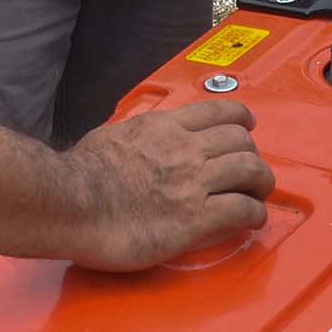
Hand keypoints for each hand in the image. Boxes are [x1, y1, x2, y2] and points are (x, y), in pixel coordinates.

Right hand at [58, 98, 275, 269]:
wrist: (70, 202)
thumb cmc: (78, 175)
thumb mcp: (109, 136)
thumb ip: (132, 136)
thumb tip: (131, 143)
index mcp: (163, 127)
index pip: (218, 111)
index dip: (241, 120)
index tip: (246, 127)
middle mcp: (185, 149)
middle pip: (242, 141)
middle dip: (253, 155)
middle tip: (252, 171)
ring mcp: (193, 182)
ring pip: (251, 170)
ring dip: (261, 183)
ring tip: (259, 195)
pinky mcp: (195, 218)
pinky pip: (243, 210)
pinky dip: (255, 214)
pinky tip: (252, 220)